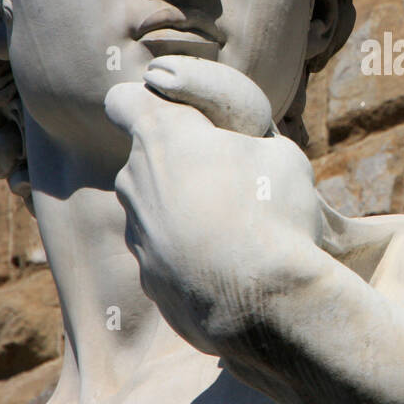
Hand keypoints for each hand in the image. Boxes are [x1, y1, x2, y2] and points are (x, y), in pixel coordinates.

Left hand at [104, 55, 326, 355]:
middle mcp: (135, 181)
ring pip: (154, 209)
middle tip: (229, 178)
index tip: (179, 115)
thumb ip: (243, 141)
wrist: (266, 304)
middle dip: (178, 162)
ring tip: (236, 231)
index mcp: (163, 137)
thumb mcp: (280, 151)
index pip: (123, 100)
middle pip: (145, 159)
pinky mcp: (148, 279)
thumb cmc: (275, 212)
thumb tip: (239, 152)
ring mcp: (137, 234)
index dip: (148, 102)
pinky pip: (167, 254)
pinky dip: (190, 256)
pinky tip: (230, 270)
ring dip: (184, 210)